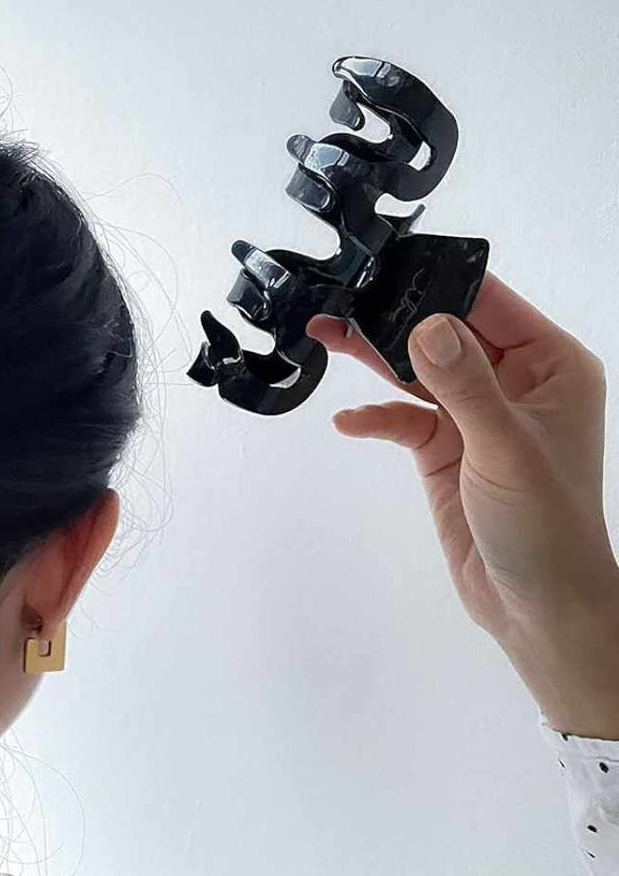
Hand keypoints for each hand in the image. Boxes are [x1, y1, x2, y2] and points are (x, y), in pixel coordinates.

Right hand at [309, 276, 618, 735]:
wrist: (536, 607)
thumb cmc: (544, 525)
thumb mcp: (504, 448)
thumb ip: (464, 384)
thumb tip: (426, 324)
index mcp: (550, 364)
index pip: (489, 303)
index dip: (437, 283)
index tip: (381, 269)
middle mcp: (514, 379)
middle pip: (443, 330)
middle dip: (393, 318)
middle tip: (339, 302)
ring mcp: (476, 413)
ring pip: (417, 368)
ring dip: (374, 357)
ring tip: (325, 334)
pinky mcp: (445, 446)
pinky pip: (402, 417)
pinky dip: (374, 417)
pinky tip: (348, 423)